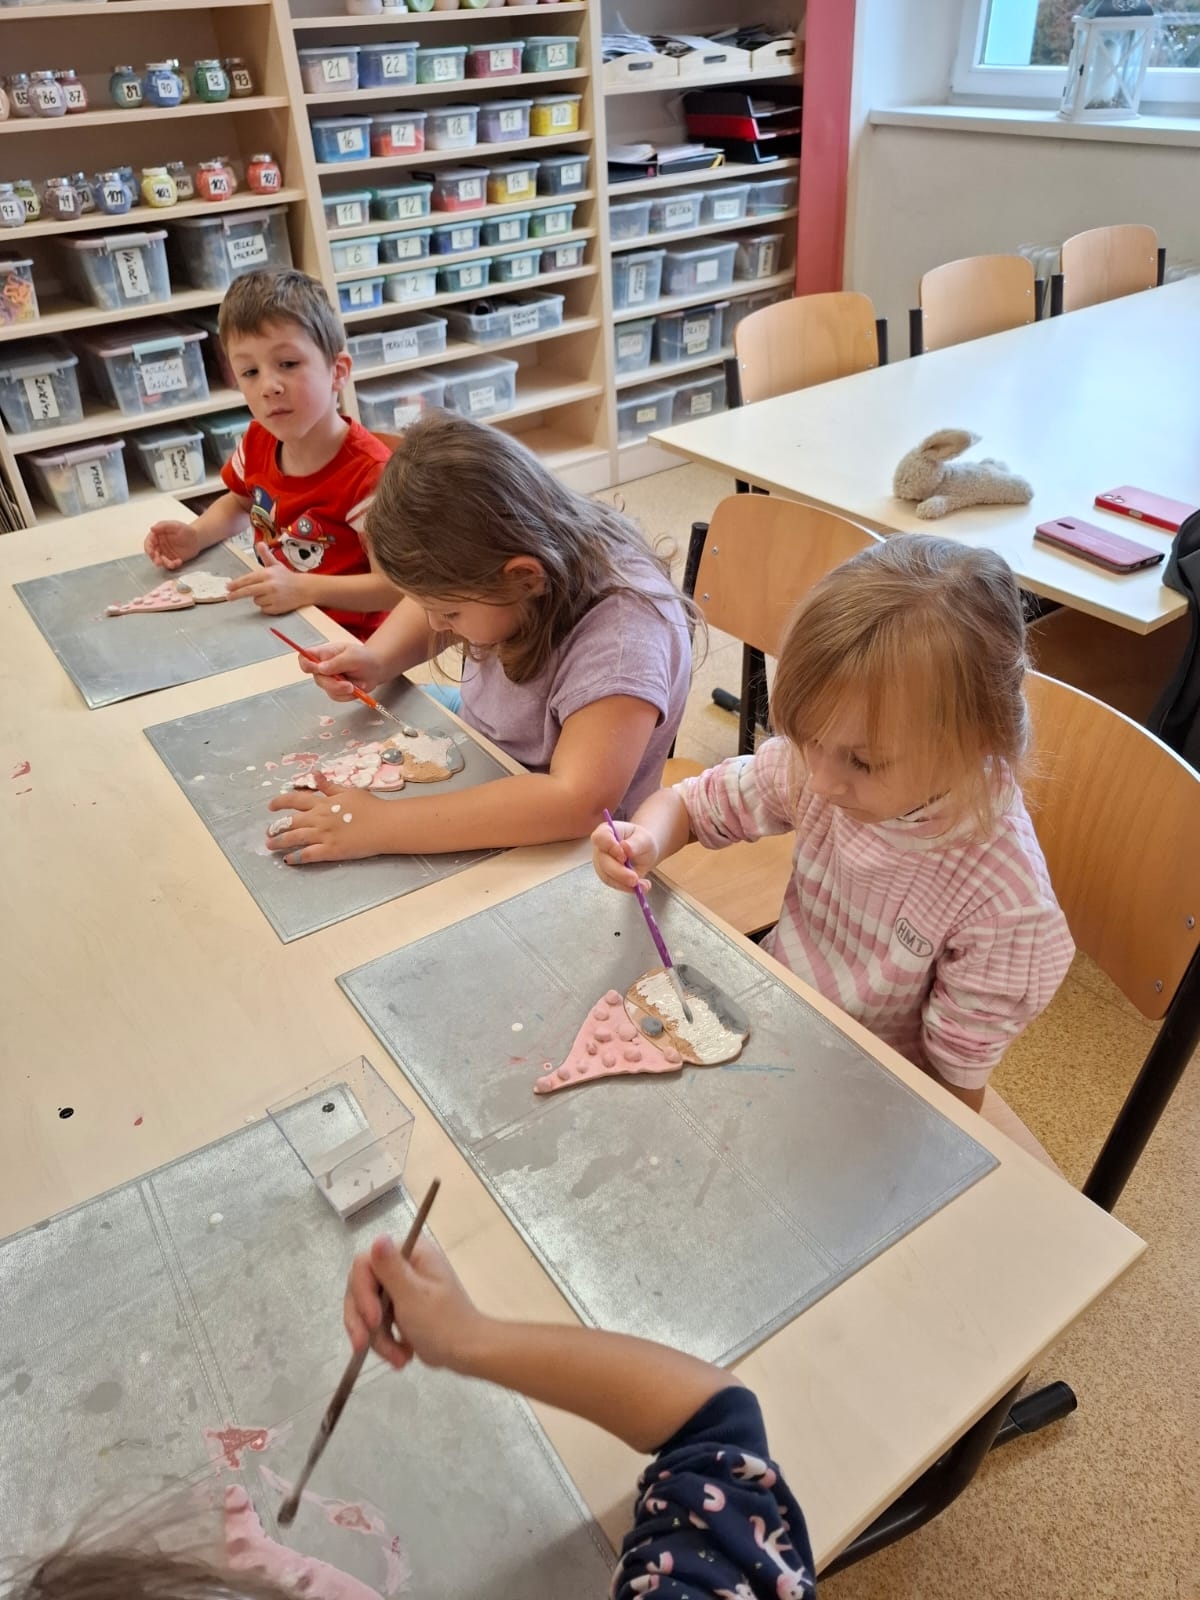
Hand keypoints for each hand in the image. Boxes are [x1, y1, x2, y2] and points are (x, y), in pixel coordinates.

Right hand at [145, 519, 201, 570]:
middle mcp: (159, 545)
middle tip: (159, 562)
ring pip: (160, 560)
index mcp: (157, 536)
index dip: (148, 548)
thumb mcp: (175, 525)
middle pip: (153, 553)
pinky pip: (169, 564)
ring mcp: (165, 553)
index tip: (151, 552)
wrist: (196, 539)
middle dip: (155, 558)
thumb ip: (163, 526)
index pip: (149, 542)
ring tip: (171, 564)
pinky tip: (179, 561)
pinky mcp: (171, 559)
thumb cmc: (186, 530)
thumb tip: (152, 528)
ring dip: (164, 563)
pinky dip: (173, 564)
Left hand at [226, 541, 309, 615]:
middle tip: (229, 596)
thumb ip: (266, 555)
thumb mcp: (276, 565)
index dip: (236, 584)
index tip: (228, 587)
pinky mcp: (277, 607)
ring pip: (256, 601)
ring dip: (259, 599)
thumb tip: (260, 544)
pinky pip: (264, 609)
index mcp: (268, 574)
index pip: (248, 579)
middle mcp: (270, 585)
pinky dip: (266, 607)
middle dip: (236, 594)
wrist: (305, 589)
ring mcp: (273, 597)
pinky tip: (274, 601)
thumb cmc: (288, 578)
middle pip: (247, 591)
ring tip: (269, 594)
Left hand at [266, 775, 394, 863]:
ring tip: (270, 846)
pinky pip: (307, 855)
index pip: (296, 800)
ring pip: (295, 838)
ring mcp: (323, 835)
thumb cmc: (370, 807)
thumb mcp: (349, 791)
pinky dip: (295, 857)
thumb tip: (315, 774)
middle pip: (291, 822)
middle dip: (276, 826)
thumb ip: (329, 786)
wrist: (385, 824)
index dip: (281, 802)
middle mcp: (319, 818)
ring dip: (280, 842)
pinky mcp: (330, 850)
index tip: (271, 806)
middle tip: (268, 831)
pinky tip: (288, 860)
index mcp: (323, 803)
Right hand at [295, 638, 384, 702]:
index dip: (305, 664)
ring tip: (354, 685)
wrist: (375, 670)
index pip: (304, 658)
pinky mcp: (334, 690)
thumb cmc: (363, 657)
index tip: (316, 669)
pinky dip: (347, 695)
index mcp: (323, 654)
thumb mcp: (352, 656)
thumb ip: (337, 662)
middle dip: (333, 684)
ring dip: (343, 690)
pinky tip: (355, 689)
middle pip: (317, 678)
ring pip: (327, 689)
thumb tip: (320, 668)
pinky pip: (336, 696)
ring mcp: (327, 680)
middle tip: (348, 685)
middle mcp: (322, 667)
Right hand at [344, 1235, 482, 1371]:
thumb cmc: (444, 1324)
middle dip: (365, 1322)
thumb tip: (378, 1237)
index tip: (373, 1320)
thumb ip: (391, 1269)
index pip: (365, 1264)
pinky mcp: (399, 1309)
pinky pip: (376, 1323)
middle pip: (361, 1288)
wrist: (468, 1353)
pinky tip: (401, 1356)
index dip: (362, 1293)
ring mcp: (400, 1288)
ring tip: (398, 1359)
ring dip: (376, 1338)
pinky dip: (385, 1342)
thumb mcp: (414, 1296)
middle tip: (366, 1345)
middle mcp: (403, 1265)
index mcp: (410, 1253)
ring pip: (366, 1310)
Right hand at [591, 818, 656, 892]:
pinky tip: (641, 887)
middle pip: (603, 861)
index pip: (600, 837)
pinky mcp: (607, 876)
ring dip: (624, 884)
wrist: (643, 852)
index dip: (610, 847)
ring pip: (607, 876)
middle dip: (619, 872)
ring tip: (644, 885)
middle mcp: (600, 848)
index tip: (624, 856)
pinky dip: (628, 888)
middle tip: (635, 879)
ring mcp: (601, 863)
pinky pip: (614, 884)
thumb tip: (625, 848)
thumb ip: (636, 843)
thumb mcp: (644, 839)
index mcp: (607, 831)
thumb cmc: (641, 841)